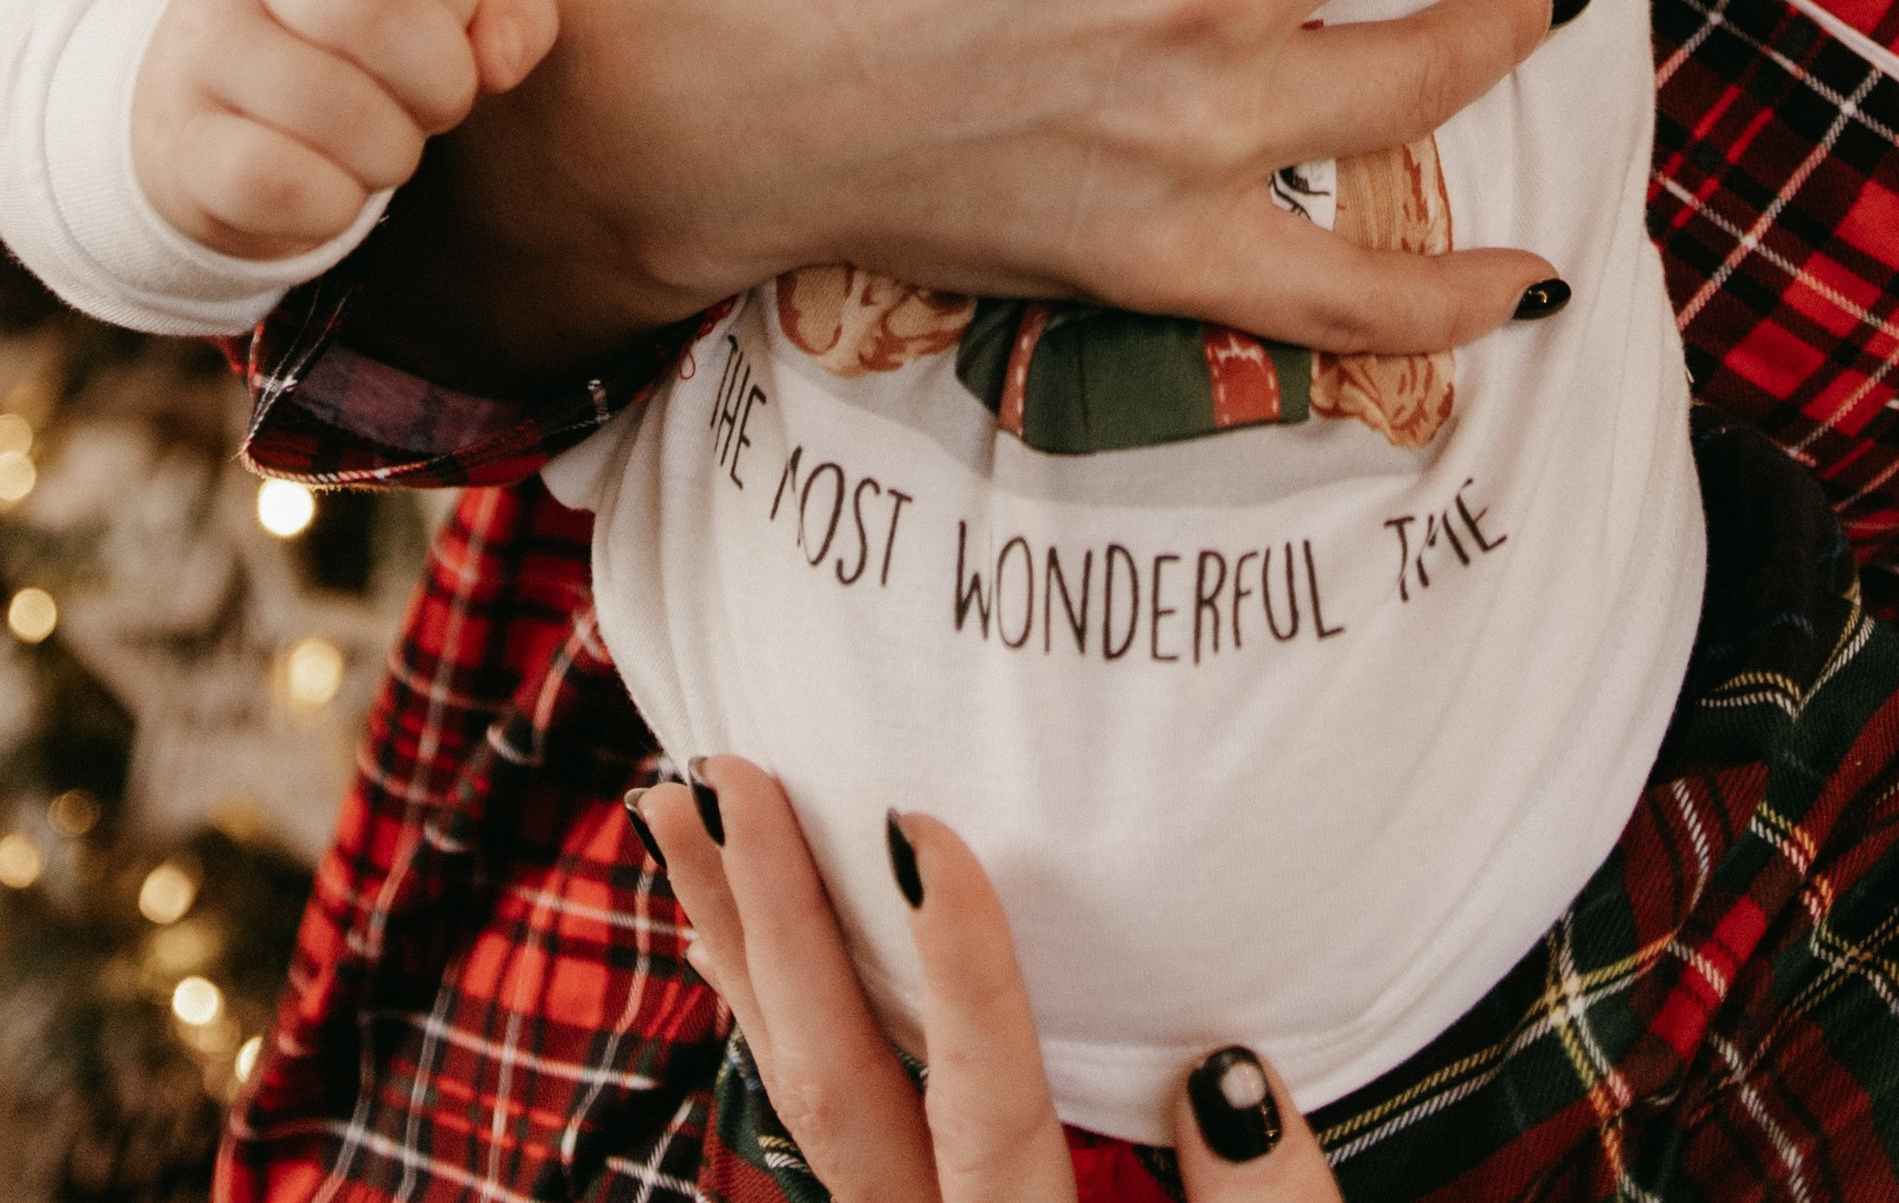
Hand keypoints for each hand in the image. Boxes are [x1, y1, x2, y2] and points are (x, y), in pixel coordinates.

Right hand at [132, 0, 557, 263]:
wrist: (202, 122)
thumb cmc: (347, 57)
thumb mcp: (430, 10)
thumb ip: (502, 11)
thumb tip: (502, 60)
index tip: (450, 37)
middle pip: (372, 5)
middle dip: (439, 81)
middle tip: (435, 110)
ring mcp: (203, 49)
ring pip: (326, 102)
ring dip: (389, 152)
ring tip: (381, 153)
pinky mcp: (179, 145)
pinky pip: (274, 180)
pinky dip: (331, 206)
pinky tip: (330, 196)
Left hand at [635, 757, 1335, 1202]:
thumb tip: (1225, 1068)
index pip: (988, 1115)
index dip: (959, 977)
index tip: (923, 828)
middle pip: (837, 1090)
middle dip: (776, 920)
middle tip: (725, 775)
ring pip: (796, 1098)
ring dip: (734, 947)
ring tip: (673, 817)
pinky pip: (812, 1123)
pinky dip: (762, 1014)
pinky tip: (731, 939)